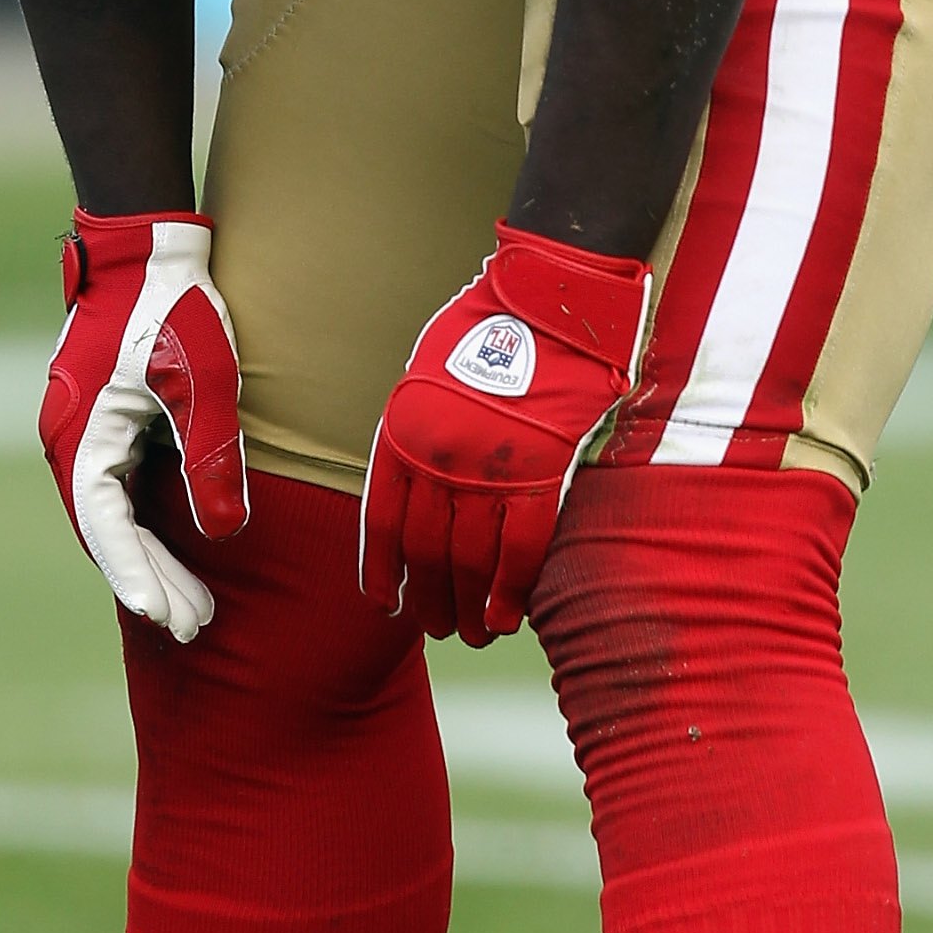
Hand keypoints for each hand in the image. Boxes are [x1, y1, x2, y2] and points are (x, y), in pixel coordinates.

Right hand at [39, 210, 247, 642]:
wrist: (144, 247)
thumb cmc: (173, 306)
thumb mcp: (203, 380)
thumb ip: (210, 456)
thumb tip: (222, 532)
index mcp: (83, 434)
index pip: (106, 525)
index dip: (138, 575)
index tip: (168, 616)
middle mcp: (69, 439)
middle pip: (107, 530)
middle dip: (151, 580)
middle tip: (195, 625)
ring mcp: (80, 430)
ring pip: (111, 514)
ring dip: (148, 557)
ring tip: (192, 604)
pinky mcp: (99, 421)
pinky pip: (116, 490)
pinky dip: (142, 526)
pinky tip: (175, 549)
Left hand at [361, 224, 651, 646]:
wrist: (550, 299)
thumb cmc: (490, 328)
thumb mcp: (426, 375)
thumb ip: (418, 432)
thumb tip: (417, 489)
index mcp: (404, 432)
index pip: (383, 523)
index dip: (383, 570)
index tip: (385, 601)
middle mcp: (438, 458)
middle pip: (425, 552)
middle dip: (429, 600)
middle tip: (437, 627)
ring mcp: (489, 470)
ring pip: (470, 561)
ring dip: (469, 607)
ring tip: (472, 633)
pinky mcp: (542, 473)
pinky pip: (521, 550)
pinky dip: (512, 591)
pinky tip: (507, 617)